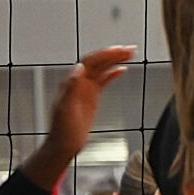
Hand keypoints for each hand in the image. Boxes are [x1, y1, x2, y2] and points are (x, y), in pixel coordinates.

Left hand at [42, 45, 134, 159]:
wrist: (64, 144)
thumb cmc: (63, 130)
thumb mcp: (66, 109)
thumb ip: (72, 87)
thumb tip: (79, 67)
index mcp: (72, 83)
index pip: (89, 62)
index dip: (104, 55)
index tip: (118, 50)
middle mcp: (78, 83)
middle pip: (97, 63)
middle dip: (113, 54)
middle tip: (130, 50)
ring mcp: (86, 89)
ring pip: (102, 69)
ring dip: (115, 60)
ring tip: (131, 54)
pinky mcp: (92, 97)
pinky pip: (103, 80)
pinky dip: (113, 73)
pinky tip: (123, 69)